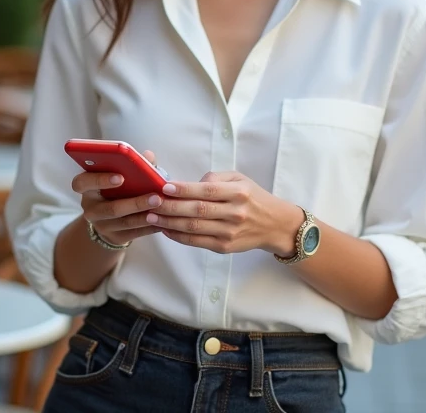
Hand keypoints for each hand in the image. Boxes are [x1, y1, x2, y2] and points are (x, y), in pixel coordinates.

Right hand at [73, 150, 162, 246]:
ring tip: (162, 207)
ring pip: (125, 222)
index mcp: (87, 189)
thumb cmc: (115, 190)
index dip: (99, 180)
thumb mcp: (117, 177)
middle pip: (111, 208)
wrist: (109, 220)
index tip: (120, 177)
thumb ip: (132, 165)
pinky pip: (134, 233)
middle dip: (135, 203)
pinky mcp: (115, 237)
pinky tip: (163, 219)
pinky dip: (149, 226)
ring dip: (145, 215)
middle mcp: (91, 209)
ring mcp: (102, 225)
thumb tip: (149, 156)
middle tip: (155, 196)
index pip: (81, 183)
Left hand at [148, 172, 301, 255]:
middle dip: (170, 206)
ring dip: (169, 222)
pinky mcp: (224, 247)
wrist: (274, 224)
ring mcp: (229, 232)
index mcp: (239, 193)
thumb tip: (191, 184)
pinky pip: (196, 241)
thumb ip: (215, 178)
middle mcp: (235, 213)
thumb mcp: (240, 179)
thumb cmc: (252, 197)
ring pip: (194, 227)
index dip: (184, 189)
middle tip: (150, 201)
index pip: (207, 190)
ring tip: (151, 215)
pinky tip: (165, 228)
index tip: (165, 186)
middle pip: (197, 210)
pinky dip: (178, 236)